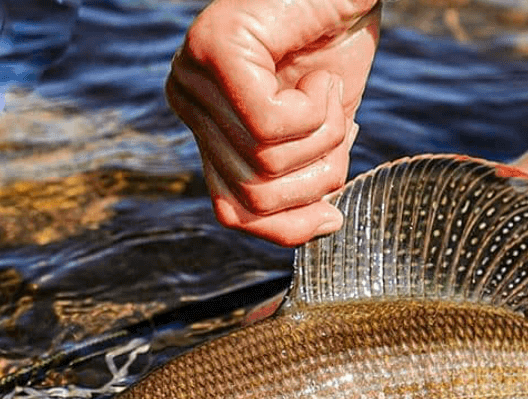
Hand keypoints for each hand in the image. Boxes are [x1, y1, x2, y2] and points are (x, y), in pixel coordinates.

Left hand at [166, 0, 380, 245]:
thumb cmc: (336, 40)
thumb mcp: (322, 132)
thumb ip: (305, 181)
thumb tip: (319, 228)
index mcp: (205, 121)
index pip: (232, 213)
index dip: (290, 227)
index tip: (333, 214)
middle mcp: (187, 98)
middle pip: (252, 197)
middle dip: (316, 179)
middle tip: (341, 129)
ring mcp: (193, 74)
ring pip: (264, 165)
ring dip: (323, 138)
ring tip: (329, 92)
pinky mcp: (214, 51)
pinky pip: (269, 127)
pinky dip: (315, 112)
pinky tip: (319, 77)